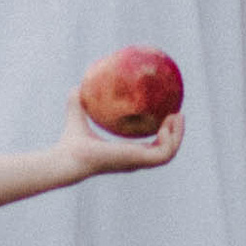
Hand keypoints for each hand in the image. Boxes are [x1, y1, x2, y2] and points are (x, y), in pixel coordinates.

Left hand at [55, 89, 184, 179]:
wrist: (68, 156)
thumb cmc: (70, 141)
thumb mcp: (78, 114)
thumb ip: (78, 101)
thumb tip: (78, 83)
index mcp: (125, 153)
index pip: (150, 148)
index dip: (162, 135)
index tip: (167, 116)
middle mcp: (134, 160)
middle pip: (165, 151)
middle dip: (176, 134)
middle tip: (177, 114)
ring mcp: (137, 162)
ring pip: (168, 153)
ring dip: (177, 135)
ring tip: (177, 116)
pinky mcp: (138, 160)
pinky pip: (164, 152)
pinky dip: (169, 140)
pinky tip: (165, 124)